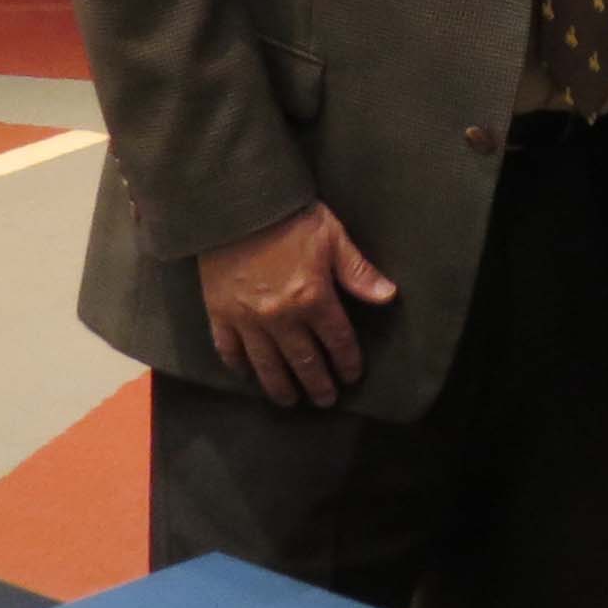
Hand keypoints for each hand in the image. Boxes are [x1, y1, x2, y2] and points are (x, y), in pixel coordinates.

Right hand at [198, 201, 396, 409]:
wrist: (238, 206)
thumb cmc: (291, 217)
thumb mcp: (334, 238)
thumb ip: (358, 272)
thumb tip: (388, 296)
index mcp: (313, 298)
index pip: (336, 340)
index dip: (347, 361)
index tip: (353, 376)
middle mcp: (281, 317)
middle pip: (303, 361)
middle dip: (318, 384)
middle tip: (326, 401)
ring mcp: (247, 320)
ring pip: (267, 365)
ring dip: (281, 387)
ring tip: (290, 402)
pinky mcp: (219, 314)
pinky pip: (229, 350)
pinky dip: (239, 366)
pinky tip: (247, 376)